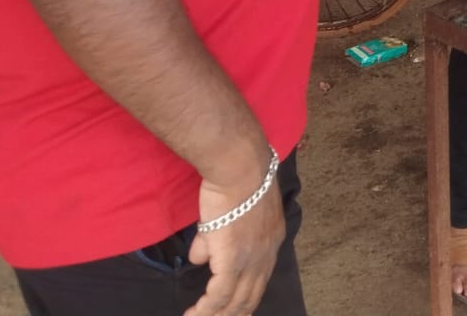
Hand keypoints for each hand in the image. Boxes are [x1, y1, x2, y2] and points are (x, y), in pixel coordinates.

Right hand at [184, 155, 286, 315]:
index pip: (260, 281)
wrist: (240, 166)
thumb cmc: (235, 180)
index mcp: (271, 241)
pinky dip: (207, 309)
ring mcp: (252, 259)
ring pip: (236, 301)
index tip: (231, 310)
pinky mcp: (233, 259)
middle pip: (251, 298)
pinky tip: (194, 314)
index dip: (245, 298)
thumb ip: (214, 239)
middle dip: (232, 314)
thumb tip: (199, 258)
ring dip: (215, 315)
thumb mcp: (230, 213)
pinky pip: (220, 295)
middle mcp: (267, 254)